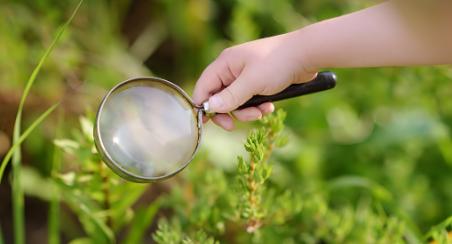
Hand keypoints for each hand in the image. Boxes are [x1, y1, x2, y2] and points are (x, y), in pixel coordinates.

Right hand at [192, 33, 316, 129]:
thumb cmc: (277, 64)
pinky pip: (250, 100)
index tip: (208, 123)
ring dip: (247, 111)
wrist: (306, 55)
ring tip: (261, 112)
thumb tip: (209, 108)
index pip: (204, 86)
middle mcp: (232, 69)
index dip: (203, 105)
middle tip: (233, 125)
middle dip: (229, 112)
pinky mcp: (258, 83)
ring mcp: (245, 76)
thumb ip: (230, 97)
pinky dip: (257, 107)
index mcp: (225, 64)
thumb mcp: (252, 82)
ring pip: (236, 102)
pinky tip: (270, 107)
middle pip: (219, 97)